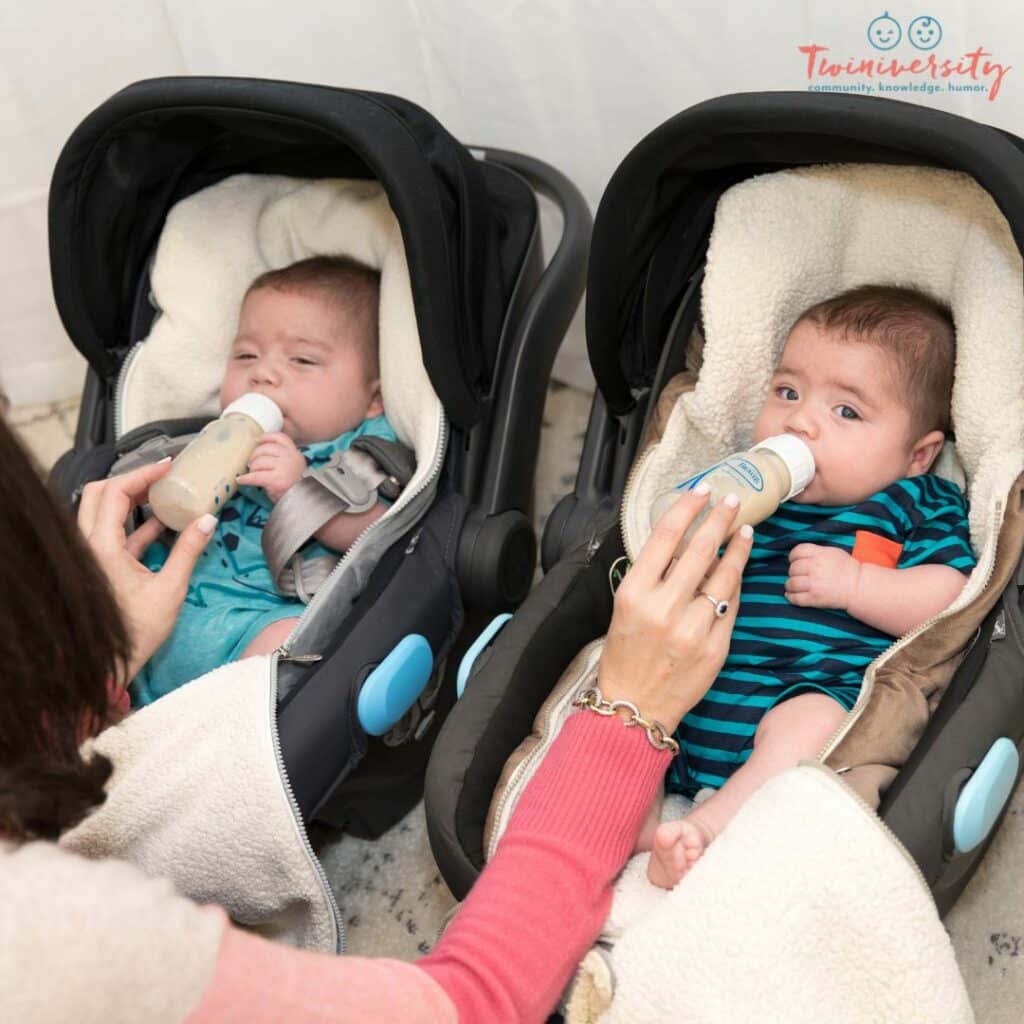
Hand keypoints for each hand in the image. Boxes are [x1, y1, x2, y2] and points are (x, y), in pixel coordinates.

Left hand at [77, 460, 214, 683]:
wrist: (111, 662)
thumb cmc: (136, 632)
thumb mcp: (170, 589)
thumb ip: (188, 551)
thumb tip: (207, 521)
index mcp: (101, 548)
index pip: (115, 493)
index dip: (141, 475)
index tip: (167, 467)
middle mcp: (89, 546)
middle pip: (101, 493)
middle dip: (132, 480)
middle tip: (162, 476)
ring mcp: (92, 555)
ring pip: (103, 511)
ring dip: (132, 499)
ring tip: (164, 494)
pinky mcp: (101, 566)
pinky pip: (114, 532)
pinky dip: (135, 522)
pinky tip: (162, 522)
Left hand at [236, 432, 306, 502]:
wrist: (301, 502)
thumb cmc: (293, 486)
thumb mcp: (291, 467)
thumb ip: (281, 458)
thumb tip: (258, 452)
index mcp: (295, 454)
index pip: (281, 438)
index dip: (267, 437)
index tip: (257, 440)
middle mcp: (290, 458)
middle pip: (266, 448)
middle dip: (254, 456)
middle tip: (250, 464)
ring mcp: (283, 468)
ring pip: (259, 461)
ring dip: (252, 468)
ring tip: (250, 473)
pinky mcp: (276, 480)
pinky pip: (255, 476)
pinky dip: (245, 479)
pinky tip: (241, 480)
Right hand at [597, 490, 752, 731]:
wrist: (634, 707)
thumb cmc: (625, 656)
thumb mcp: (624, 609)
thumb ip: (651, 577)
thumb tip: (681, 544)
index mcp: (634, 593)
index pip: (665, 536)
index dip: (687, 508)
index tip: (701, 492)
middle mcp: (663, 607)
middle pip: (699, 549)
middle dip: (719, 519)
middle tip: (732, 500)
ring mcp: (692, 628)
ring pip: (723, 575)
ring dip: (736, 548)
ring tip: (744, 530)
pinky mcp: (715, 647)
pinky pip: (731, 606)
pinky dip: (735, 584)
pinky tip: (738, 569)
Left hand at [786, 543, 860, 609]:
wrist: (858, 586)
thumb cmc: (846, 569)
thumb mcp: (833, 552)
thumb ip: (816, 552)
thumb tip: (798, 556)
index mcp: (820, 554)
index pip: (797, 551)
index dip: (793, 557)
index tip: (794, 561)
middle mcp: (815, 568)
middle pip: (793, 568)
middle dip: (794, 572)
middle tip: (798, 576)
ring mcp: (814, 584)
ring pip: (791, 583)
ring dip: (790, 585)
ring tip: (793, 586)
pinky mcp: (815, 598)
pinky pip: (795, 598)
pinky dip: (790, 597)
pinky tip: (791, 595)